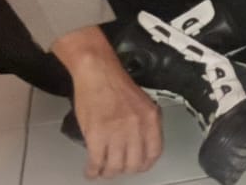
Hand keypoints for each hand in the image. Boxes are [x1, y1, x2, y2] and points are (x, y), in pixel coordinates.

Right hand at [53, 27, 162, 178]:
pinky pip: (96, 161)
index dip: (145, 163)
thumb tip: (141, 143)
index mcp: (151, 118)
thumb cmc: (116, 84)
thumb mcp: (142, 102)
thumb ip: (144, 123)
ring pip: (115, 166)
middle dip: (125, 170)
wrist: (97, 72)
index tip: (139, 166)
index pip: (154, 151)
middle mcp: (137, 127)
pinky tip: (91, 172)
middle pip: (134, 163)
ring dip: (108, 172)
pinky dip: (93, 171)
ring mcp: (116, 132)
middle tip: (118, 169)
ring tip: (103, 171)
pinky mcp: (96, 135)